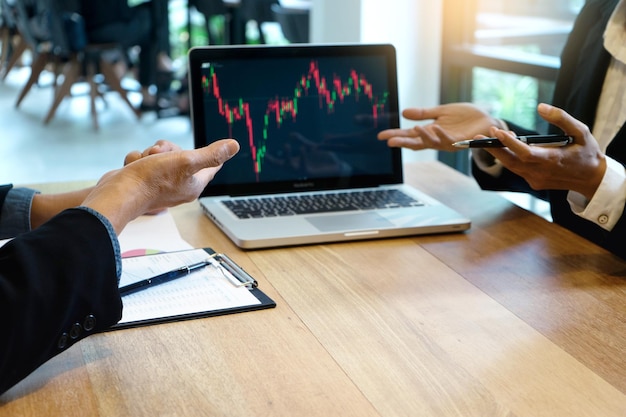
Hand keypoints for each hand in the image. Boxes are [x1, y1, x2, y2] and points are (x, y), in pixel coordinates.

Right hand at [82, 139, 239, 233]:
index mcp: (194, 184)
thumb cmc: (152, 180)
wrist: (118, 193)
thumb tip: (234, 146)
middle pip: (181, 154)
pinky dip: (137, 160)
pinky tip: (134, 168)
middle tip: (160, 154)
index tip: (220, 154)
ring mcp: (160, 184)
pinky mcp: (143, 180)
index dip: (213, 156)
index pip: (211, 167)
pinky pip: (143, 160)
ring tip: (145, 162)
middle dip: (167, 149)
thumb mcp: (187, 161)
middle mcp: (179, 185)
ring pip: (160, 155)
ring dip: (150, 153)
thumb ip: (211, 154)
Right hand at [377, 103, 504, 151]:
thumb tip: (403, 113)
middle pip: (416, 143)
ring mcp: (449, 141)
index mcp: (431, 132)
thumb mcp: (441, 112)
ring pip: (432, 142)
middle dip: (403, 142)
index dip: (396, 136)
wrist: (487, 120)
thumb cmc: (465, 117)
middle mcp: (437, 139)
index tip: (382, 136)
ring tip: (413, 129)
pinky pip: (449, 139)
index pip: (410, 136)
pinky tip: (433, 127)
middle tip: (390, 142)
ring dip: (423, 136)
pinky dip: (441, 134)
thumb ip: (423, 113)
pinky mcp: (461, 141)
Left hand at [486, 103, 605, 199]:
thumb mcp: (581, 131)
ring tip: (493, 136)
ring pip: (511, 166)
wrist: (591, 178)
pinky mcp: (533, 183)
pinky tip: (507, 145)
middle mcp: (541, 173)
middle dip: (495, 148)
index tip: (497, 132)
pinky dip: (510, 158)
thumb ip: (561, 118)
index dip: (510, 143)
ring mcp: (535, 180)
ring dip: (500, 152)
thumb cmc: (586, 151)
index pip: (525, 153)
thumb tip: (540, 107)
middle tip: (482, 134)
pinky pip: (517, 169)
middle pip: (511, 162)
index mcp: (553, 160)